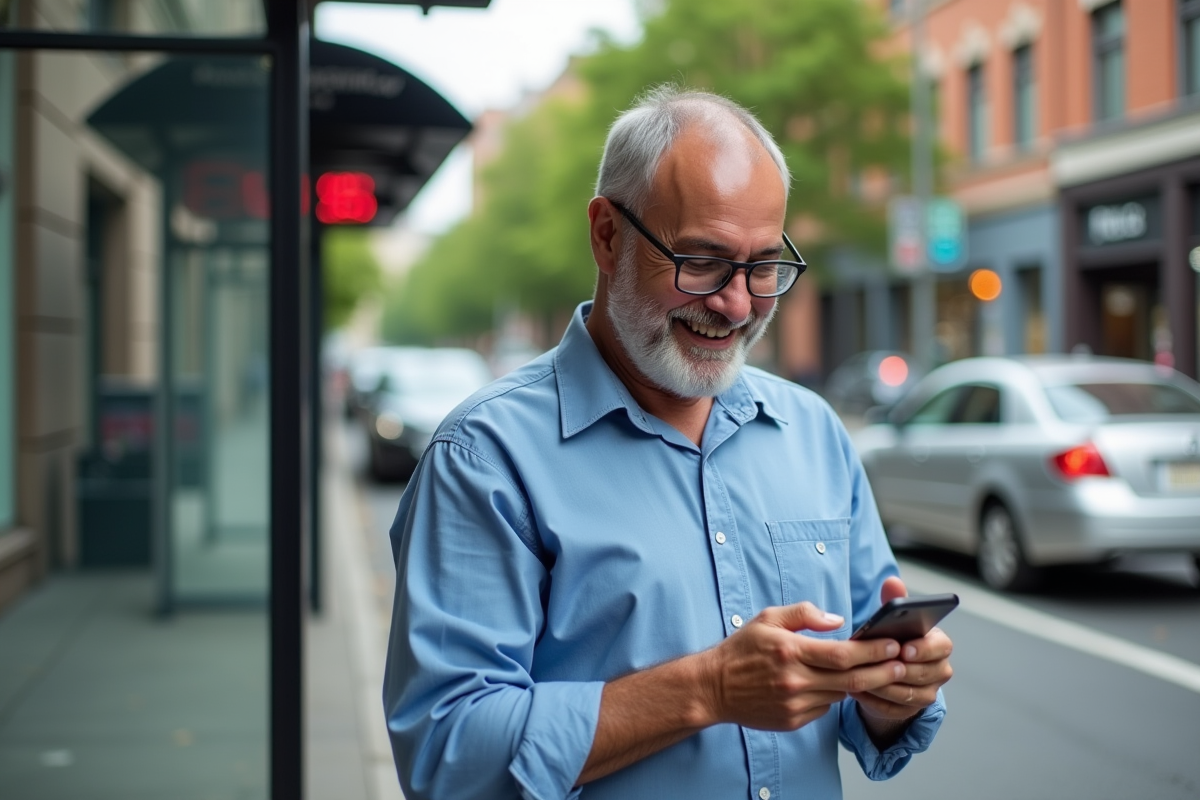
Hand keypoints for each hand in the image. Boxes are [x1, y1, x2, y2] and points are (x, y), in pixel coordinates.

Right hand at [697, 601, 907, 731]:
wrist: (714, 687)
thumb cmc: (742, 649)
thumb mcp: (767, 618)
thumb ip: (804, 613)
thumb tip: (838, 620)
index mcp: (791, 651)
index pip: (843, 653)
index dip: (872, 650)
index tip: (892, 644)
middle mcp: (795, 680)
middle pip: (851, 679)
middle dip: (882, 671)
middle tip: (901, 663)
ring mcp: (795, 704)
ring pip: (840, 694)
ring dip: (861, 684)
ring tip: (878, 672)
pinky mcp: (793, 720)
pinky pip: (825, 708)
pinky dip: (834, 696)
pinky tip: (836, 685)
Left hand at [851, 577, 953, 723]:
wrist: (889, 669)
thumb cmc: (893, 638)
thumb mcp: (894, 619)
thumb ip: (895, 601)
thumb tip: (892, 582)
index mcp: (939, 645)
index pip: (940, 646)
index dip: (924, 649)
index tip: (904, 648)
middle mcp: (939, 670)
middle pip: (924, 673)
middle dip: (898, 669)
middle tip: (877, 665)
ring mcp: (928, 692)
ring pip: (907, 693)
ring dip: (883, 685)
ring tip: (860, 676)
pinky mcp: (912, 710)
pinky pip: (894, 708)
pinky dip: (875, 700)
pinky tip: (857, 691)